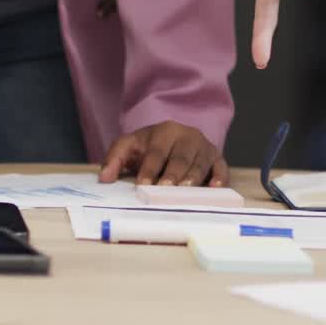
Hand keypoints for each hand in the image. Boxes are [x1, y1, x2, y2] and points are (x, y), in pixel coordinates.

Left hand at [99, 121, 228, 186]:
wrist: (175, 137)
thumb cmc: (149, 146)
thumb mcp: (129, 146)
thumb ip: (114, 159)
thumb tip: (104, 178)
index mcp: (164, 131)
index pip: (156, 151)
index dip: (149, 168)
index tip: (142, 185)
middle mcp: (187, 136)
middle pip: (180, 157)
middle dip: (173, 173)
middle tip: (165, 189)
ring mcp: (204, 147)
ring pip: (200, 163)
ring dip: (194, 178)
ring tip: (186, 192)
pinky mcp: (217, 158)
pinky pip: (221, 168)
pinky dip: (219, 179)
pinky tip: (214, 189)